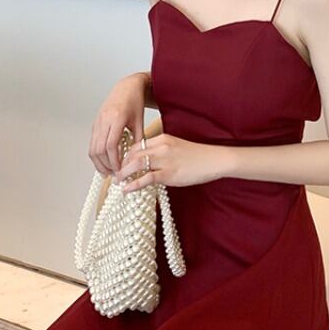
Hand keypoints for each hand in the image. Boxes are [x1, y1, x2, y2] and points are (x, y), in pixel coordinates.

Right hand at [89, 73, 148, 175]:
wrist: (126, 87)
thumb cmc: (134, 102)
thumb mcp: (139, 121)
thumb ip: (138, 139)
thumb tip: (137, 158)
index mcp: (117, 119)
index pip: (111, 145)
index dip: (114, 161)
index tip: (120, 170)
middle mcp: (104, 120)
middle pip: (99, 149)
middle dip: (105, 165)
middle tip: (113, 175)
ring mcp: (98, 122)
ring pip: (92, 147)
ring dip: (99, 162)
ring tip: (108, 171)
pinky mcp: (95, 123)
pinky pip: (92, 142)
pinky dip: (96, 154)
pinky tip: (103, 161)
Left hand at [112, 134, 231, 191]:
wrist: (214, 160)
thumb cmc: (197, 156)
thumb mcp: (176, 147)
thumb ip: (161, 152)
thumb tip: (147, 163)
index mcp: (162, 139)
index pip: (136, 145)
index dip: (125, 156)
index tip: (120, 165)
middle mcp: (161, 147)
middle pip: (132, 154)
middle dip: (120, 165)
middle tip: (115, 175)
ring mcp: (165, 160)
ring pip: (136, 164)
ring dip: (124, 174)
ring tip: (118, 182)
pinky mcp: (169, 173)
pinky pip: (146, 178)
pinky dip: (133, 185)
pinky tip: (126, 190)